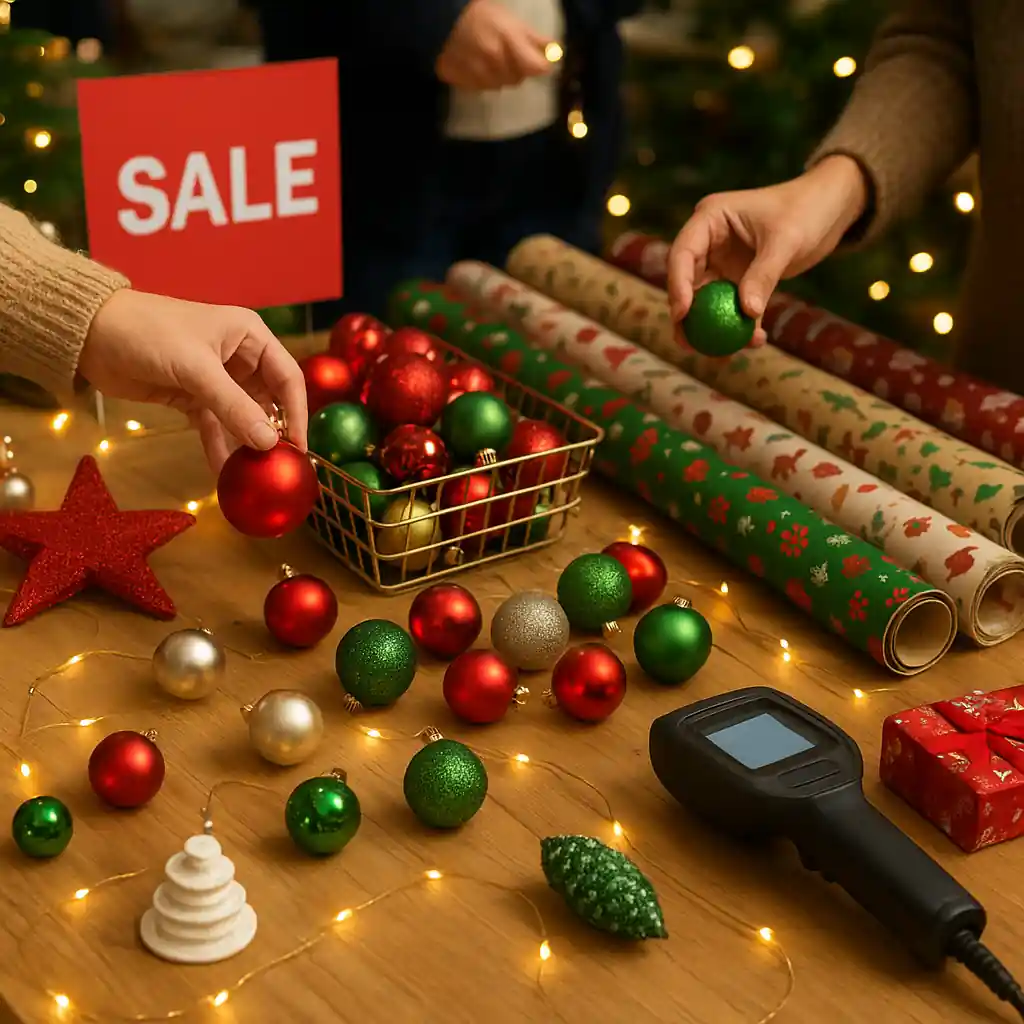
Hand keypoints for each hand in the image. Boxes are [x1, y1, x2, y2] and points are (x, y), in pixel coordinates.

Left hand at [79, 290, 306, 472]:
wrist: (89, 332)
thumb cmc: (148, 333)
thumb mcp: (196, 369)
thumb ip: (234, 406)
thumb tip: (268, 443)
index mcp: (250, 337)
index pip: (288, 377)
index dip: (297, 413)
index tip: (298, 447)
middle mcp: (239, 357)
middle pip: (268, 401)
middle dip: (272, 432)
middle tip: (277, 464)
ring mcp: (216, 379)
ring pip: (242, 417)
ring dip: (245, 443)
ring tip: (253, 473)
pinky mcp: (192, 397)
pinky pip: (215, 426)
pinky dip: (219, 446)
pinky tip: (223, 471)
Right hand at [437, 0, 552, 89]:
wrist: (439, 19)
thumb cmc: (479, 14)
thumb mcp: (509, 19)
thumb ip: (533, 37)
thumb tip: (554, 50)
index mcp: (509, 41)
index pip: (538, 67)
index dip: (540, 65)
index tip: (537, 61)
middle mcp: (495, 61)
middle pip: (518, 79)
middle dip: (516, 69)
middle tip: (506, 53)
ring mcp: (477, 74)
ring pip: (499, 86)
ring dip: (498, 76)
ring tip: (489, 58)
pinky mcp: (462, 82)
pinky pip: (481, 88)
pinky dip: (481, 80)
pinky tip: (475, 65)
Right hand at [667, 155, 868, 346]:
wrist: (829, 209)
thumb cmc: (807, 210)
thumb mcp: (786, 241)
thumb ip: (764, 275)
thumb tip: (747, 312)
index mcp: (711, 218)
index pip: (682, 253)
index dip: (677, 284)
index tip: (682, 314)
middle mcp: (709, 242)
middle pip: (686, 282)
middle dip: (687, 316)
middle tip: (689, 344)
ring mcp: (721, 262)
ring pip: (705, 301)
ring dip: (711, 327)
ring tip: (721, 354)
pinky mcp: (737, 280)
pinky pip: (730, 308)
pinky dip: (739, 326)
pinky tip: (755, 341)